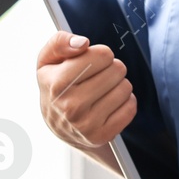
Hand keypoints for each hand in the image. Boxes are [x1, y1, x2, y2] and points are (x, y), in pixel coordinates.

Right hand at [36, 31, 136, 149]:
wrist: (59, 126)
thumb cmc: (56, 86)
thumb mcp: (48, 61)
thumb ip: (60, 43)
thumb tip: (82, 43)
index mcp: (56, 84)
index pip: (102, 55)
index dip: (101, 54)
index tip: (93, 60)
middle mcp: (70, 106)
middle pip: (117, 70)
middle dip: (112, 68)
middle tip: (99, 76)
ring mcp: (86, 124)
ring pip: (126, 88)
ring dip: (118, 85)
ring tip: (103, 90)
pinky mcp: (101, 136)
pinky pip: (131, 107)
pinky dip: (125, 102)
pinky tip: (110, 104)